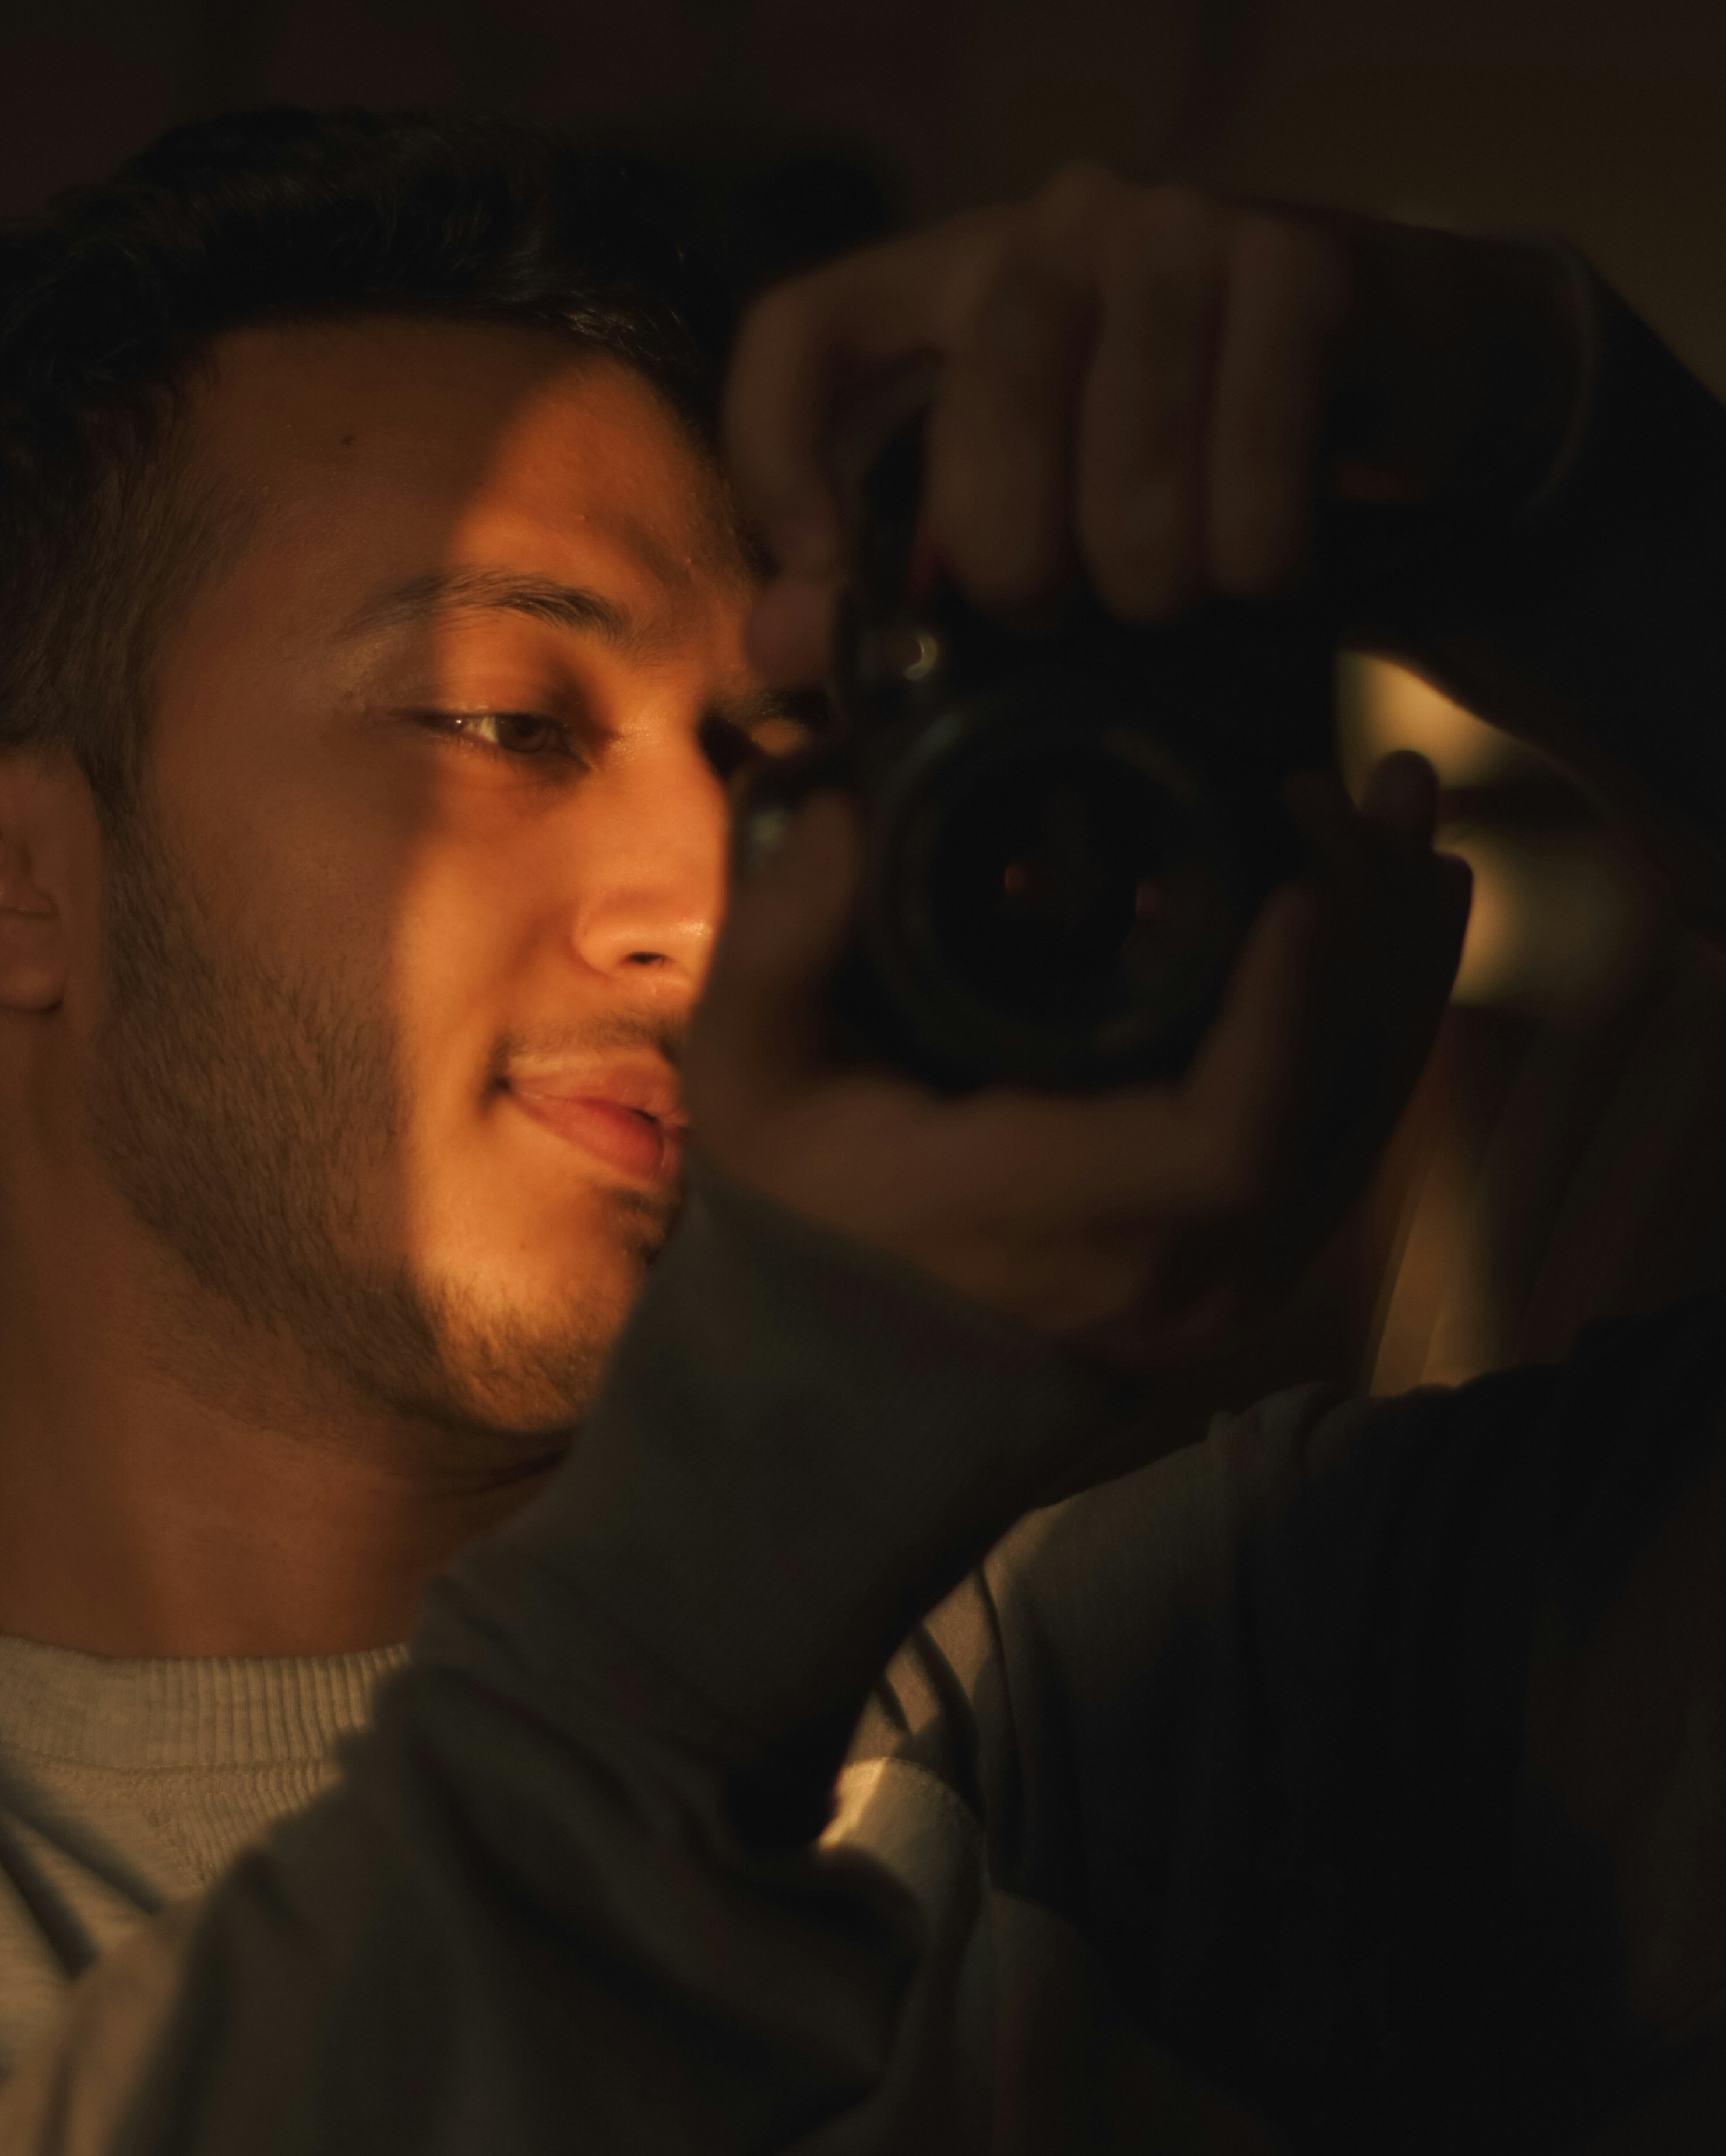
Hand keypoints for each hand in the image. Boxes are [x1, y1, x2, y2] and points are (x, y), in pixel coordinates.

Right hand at [685, 755, 1469, 1366]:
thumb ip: (779, 947)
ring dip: (1396, 956)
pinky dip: (1377, 1016)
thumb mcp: (749, 1080)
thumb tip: (842, 812)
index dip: (1282, 1012)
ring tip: (1406, 817)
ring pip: (1362, 1112)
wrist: (847, 1368)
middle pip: (1332, 1105)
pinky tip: (1390, 913)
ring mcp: (1227, 1278)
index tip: (1293, 878)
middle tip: (1372, 787)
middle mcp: (1170, 1269)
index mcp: (1052, 1217)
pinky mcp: (1248, 1262)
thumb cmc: (800, 1209)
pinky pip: (1346, 1133)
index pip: (1223, 1139)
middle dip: (1369, 932)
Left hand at [728, 164, 1355, 690]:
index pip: (803, 327)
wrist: (1398, 357)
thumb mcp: (1034, 497)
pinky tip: (1261, 567)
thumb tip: (778, 646)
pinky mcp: (1302, 270)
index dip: (780, 453)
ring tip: (1173, 594)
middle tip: (1058, 615)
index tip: (828, 565)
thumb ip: (898, 569)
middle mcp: (1058, 223)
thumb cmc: (1185, 443)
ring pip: (1125, 469)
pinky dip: (1252, 560)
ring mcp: (1184, 230)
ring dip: (1151, 582)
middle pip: (984, 422)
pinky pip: (1250, 471)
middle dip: (1017, 568)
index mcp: (956, 269)